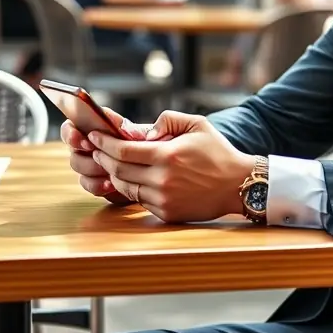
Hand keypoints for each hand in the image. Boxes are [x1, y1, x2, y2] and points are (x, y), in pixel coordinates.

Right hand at [61, 110, 150, 203]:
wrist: (161, 166)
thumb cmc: (155, 143)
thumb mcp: (151, 132)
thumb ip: (141, 127)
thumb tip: (133, 132)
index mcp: (97, 126)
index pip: (72, 125)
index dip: (72, 132)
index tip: (86, 139)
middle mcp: (90, 144)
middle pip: (73, 149)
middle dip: (84, 154)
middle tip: (98, 156)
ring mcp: (92, 163)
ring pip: (79, 167)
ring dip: (92, 169)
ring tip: (108, 171)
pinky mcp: (97, 181)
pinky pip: (88, 185)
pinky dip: (97, 185)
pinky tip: (110, 185)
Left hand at [88, 111, 255, 222]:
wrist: (238, 185)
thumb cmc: (217, 152)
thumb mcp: (197, 124)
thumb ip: (167, 120)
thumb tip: (142, 132)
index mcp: (168, 155)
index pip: (123, 150)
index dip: (104, 143)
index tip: (94, 136)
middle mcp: (162, 179)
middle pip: (118, 170)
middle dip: (103, 158)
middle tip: (97, 149)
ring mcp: (163, 199)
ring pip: (125, 187)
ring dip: (115, 175)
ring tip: (113, 163)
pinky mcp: (167, 213)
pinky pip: (139, 200)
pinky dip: (132, 188)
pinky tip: (133, 178)